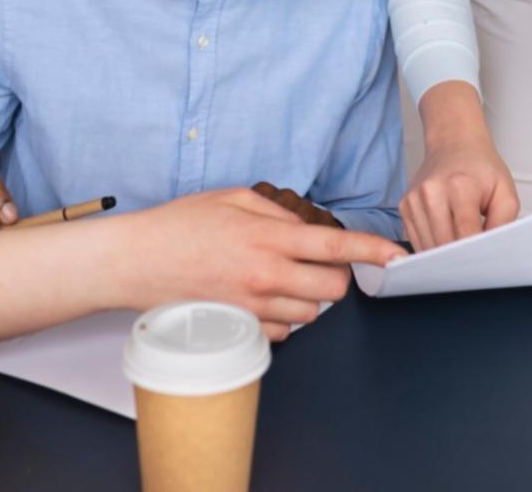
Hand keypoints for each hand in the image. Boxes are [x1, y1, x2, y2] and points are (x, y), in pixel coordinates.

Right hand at [120, 188, 403, 341]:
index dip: (372, 251)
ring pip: (311, 314)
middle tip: (318, 265)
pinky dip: (284, 318)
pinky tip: (263, 298)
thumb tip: (304, 227)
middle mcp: (265, 275)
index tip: (394, 255)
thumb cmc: (178, 226)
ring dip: (308, 298)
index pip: (335, 247)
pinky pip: (284, 332)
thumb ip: (276, 212)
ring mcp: (253, 306)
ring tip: (282, 280)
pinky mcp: (240, 327)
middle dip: (336, 278)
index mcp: (267, 237)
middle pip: (333, 290)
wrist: (136, 261)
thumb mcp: (231, 198)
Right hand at [400, 131, 519, 251]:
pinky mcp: (404, 206)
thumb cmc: (480, 169)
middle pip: (443, 245)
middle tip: (474, 262)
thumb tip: (493, 252)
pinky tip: (445, 238)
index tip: (485, 264)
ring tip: (460, 247)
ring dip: (444, 255)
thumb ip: (503, 223)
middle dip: (460, 259)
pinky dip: (432, 246)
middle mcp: (431, 192)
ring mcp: (413, 199)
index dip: (476, 255)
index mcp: (459, 186)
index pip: (465, 236)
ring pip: (427, 247)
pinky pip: (417, 240)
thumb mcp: (505, 192)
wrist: (454, 145)